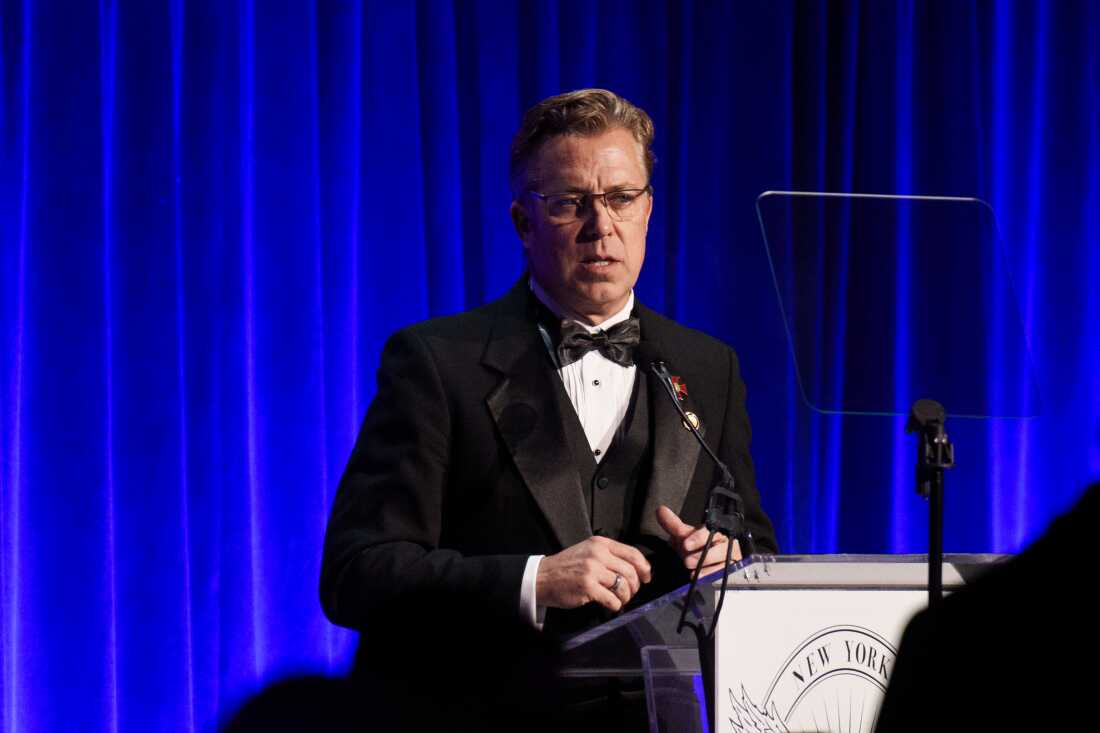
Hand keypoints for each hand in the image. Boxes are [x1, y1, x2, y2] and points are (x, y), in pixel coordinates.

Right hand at [536, 536, 651, 611]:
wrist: (542, 577)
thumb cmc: (566, 566)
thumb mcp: (587, 551)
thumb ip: (608, 555)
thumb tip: (634, 568)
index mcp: (600, 544)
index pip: (632, 553)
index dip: (644, 567)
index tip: (646, 577)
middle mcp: (598, 554)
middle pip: (630, 571)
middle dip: (636, 585)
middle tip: (631, 592)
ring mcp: (592, 570)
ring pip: (623, 586)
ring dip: (626, 597)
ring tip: (621, 600)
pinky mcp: (588, 587)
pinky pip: (613, 599)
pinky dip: (616, 605)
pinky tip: (612, 605)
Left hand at [656, 505, 741, 575]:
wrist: (709, 563)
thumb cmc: (698, 547)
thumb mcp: (686, 536)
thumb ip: (674, 525)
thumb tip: (660, 510)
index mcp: (715, 532)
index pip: (710, 532)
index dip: (698, 537)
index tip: (686, 544)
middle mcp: (726, 544)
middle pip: (720, 549)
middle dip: (703, 556)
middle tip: (688, 561)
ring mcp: (731, 559)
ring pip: (724, 563)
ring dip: (708, 569)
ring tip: (694, 573)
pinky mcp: (733, 573)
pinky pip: (726, 576)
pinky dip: (714, 578)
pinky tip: (703, 580)